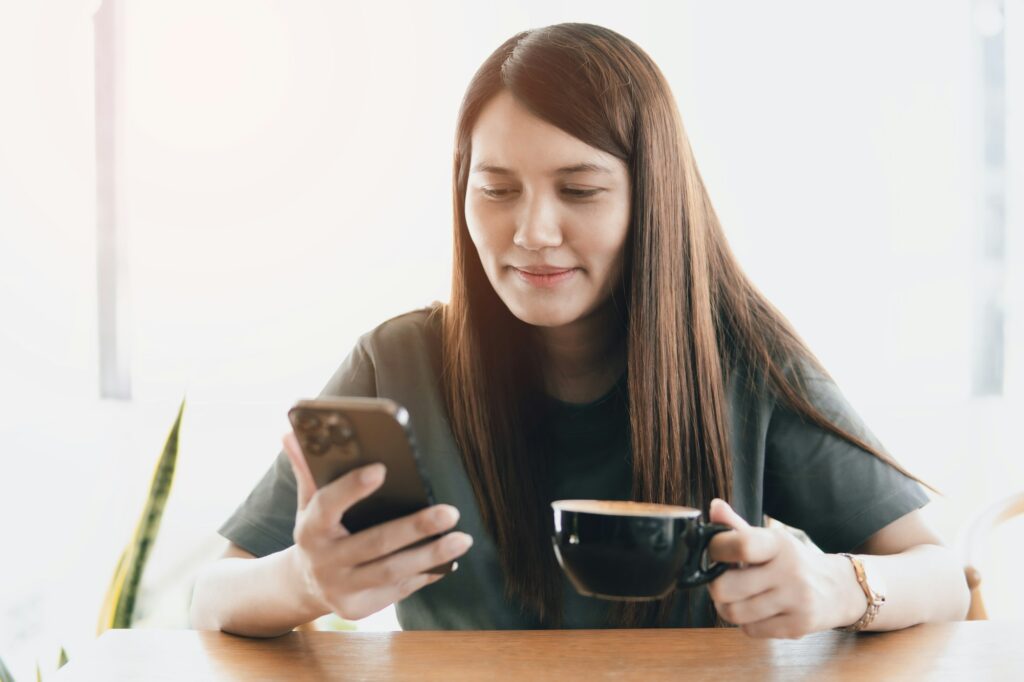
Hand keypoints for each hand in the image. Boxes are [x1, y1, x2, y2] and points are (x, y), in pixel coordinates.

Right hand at [281, 431, 472, 620]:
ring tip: (462, 539)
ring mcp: (340, 588)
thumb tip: (291, 430)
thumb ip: (308, 468)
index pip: (327, 505)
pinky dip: (426, 574)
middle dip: (415, 527)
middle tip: (450, 512)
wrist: (303, 584)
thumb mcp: (308, 501)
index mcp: (309, 529)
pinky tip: (449, 561)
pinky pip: (399, 589)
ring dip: (431, 555)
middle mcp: (323, 561)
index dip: (352, 487)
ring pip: (392, 571)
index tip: (382, 468)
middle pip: (374, 543)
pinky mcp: (359, 608)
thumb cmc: (317, 531)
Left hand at [706, 499, 864, 638]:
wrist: (839, 590)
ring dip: (728, 608)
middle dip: (716, 586)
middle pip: (725, 587)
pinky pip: (751, 630)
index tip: (714, 553)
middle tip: (722, 582)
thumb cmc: (794, 562)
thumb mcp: (770, 541)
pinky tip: (758, 613)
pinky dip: (747, 623)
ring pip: (734, 613)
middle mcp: (790, 570)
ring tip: (738, 599)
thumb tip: (714, 507)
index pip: (741, 545)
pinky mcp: (798, 626)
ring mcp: (796, 600)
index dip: (716, 549)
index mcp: (779, 543)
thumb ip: (738, 527)